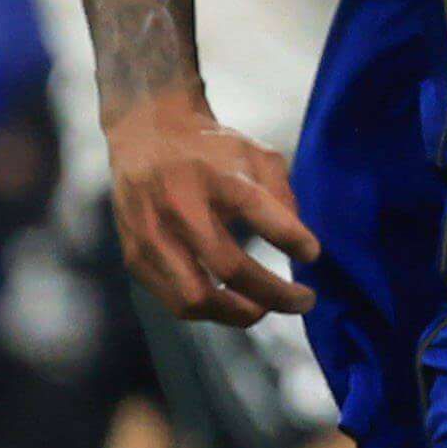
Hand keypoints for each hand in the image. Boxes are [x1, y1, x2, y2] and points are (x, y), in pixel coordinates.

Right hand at [111, 92, 313, 325]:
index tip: (312, 254)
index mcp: (215, 176)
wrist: (144, 134)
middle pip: (229, 269)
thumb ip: (281, 195)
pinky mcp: (134, 255)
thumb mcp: (255, 153)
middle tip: (302, 301)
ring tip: (261, 309)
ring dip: (237, 313)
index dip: (293, 240)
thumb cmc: (207, 147)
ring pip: (195, 297)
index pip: (260, 213)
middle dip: (274, 294)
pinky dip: (206, 308)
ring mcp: (151, 236)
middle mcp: (179, 207)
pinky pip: (173, 299)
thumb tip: (298, 247)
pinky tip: (226, 300)